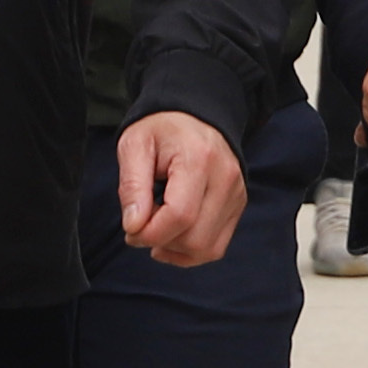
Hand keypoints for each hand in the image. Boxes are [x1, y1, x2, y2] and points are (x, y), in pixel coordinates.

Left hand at [118, 111, 243, 269]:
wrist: (194, 116)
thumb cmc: (161, 130)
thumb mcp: (134, 145)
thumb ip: (131, 186)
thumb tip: (134, 226)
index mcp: (198, 158)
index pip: (180, 215)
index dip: (150, 232)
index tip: (130, 229)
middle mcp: (225, 178)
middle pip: (195, 238)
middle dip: (161, 242)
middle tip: (140, 228)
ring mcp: (236, 194)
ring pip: (207, 248)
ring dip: (175, 250)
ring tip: (156, 231)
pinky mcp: (237, 206)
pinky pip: (216, 246)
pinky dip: (190, 251)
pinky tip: (172, 238)